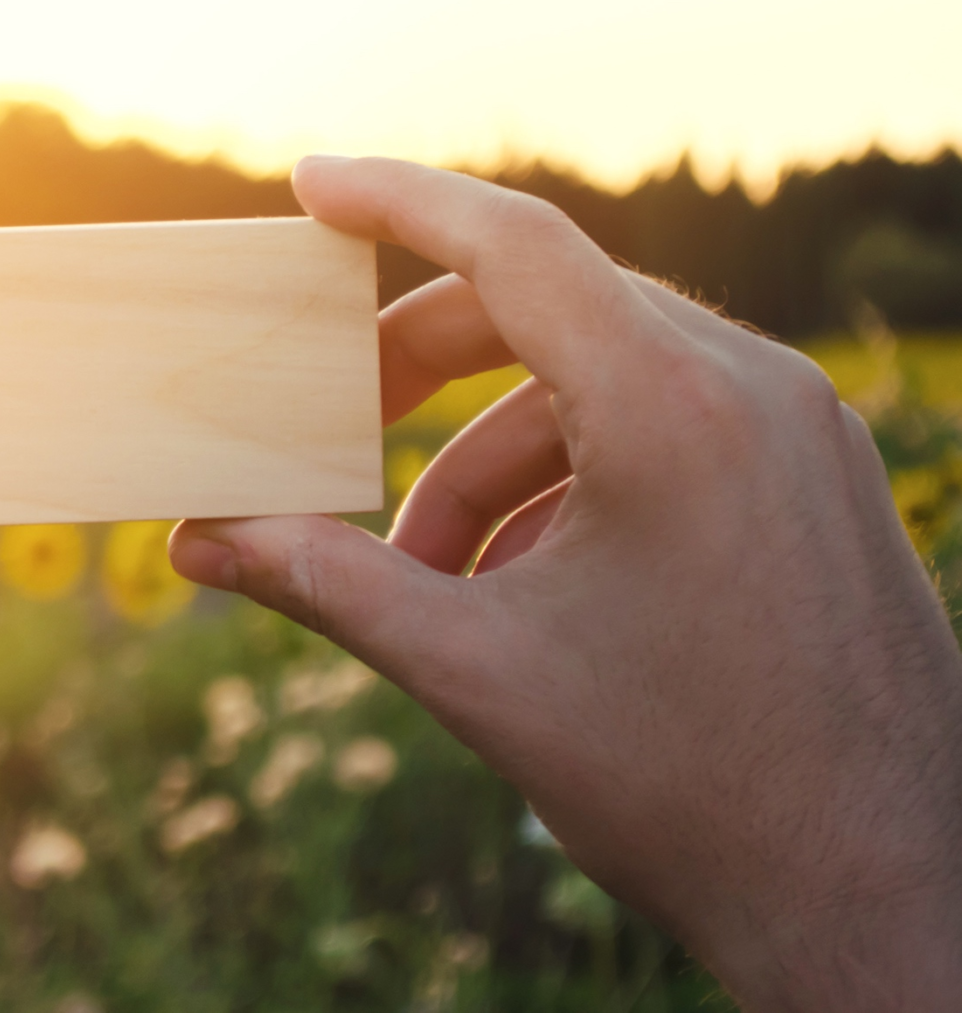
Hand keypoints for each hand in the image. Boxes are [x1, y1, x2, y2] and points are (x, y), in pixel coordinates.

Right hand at [170, 157, 961, 1008]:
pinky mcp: (821, 484)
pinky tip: (529, 592)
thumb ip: (325, 582)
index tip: (309, 184)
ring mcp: (803, 434)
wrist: (882, 899)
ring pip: (605, 381)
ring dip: (492, 456)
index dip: (396, 201)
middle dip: (421, 368)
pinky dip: (574, 482)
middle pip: (551, 310)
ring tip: (428, 575)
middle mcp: (756, 392)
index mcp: (675, 411)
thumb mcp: (477, 673)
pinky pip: (671, 431)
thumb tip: (200, 542)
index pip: (514, 247)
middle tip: (327, 428)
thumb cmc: (689, 791)